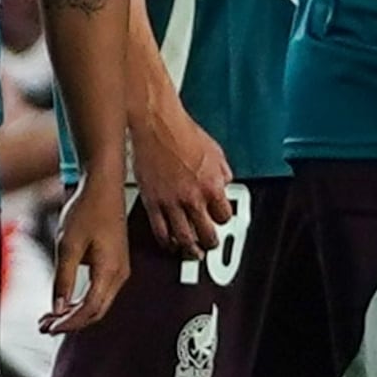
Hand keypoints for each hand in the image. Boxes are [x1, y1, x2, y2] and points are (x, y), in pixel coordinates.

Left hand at [44, 181, 127, 335]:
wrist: (102, 186)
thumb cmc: (89, 207)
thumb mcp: (68, 245)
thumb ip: (62, 278)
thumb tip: (58, 305)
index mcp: (110, 271)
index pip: (89, 310)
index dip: (69, 323)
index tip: (51, 328)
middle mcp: (119, 273)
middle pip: (96, 312)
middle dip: (71, 323)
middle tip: (47, 326)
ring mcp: (118, 269)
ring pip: (98, 303)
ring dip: (75, 312)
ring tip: (52, 316)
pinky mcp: (114, 263)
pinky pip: (99, 291)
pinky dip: (81, 300)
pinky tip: (66, 301)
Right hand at [128, 103, 232, 254]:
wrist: (156, 125)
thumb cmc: (182, 133)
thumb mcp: (215, 152)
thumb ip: (222, 172)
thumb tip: (223, 182)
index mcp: (211, 186)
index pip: (224, 217)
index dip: (223, 219)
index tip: (219, 219)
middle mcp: (192, 198)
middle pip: (206, 234)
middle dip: (209, 242)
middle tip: (208, 244)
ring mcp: (171, 202)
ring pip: (183, 238)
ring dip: (189, 249)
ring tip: (191, 252)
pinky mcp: (152, 202)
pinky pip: (160, 231)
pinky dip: (166, 241)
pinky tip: (169, 243)